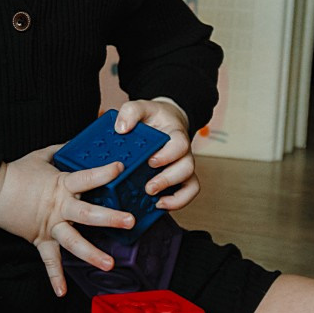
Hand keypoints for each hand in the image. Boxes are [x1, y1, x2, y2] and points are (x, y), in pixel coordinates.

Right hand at [0, 146, 133, 295]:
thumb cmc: (16, 173)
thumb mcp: (42, 156)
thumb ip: (63, 149)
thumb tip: (77, 142)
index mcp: (61, 184)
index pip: (86, 178)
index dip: (103, 173)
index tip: (120, 168)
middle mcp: (59, 207)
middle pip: (87, 213)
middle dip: (110, 217)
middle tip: (129, 220)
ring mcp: (50, 226)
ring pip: (73, 241)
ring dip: (91, 254)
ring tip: (109, 264)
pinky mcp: (39, 240)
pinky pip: (49, 261)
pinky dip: (54, 277)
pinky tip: (62, 292)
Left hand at [115, 97, 198, 211]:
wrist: (164, 121)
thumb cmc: (153, 117)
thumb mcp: (141, 107)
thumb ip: (130, 112)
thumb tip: (122, 128)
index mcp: (176, 134)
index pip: (180, 144)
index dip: (168, 155)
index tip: (151, 161)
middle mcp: (183, 153)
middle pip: (187, 168)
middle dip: (168, 180)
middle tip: (149, 187)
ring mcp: (182, 167)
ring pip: (191, 184)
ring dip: (175, 197)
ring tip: (155, 201)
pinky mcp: (179, 179)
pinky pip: (187, 193)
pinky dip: (177, 202)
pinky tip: (159, 205)